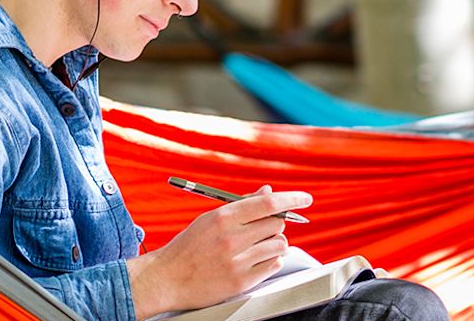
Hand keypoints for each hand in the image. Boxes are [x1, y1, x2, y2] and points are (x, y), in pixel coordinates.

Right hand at [127, 185, 312, 318]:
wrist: (167, 279)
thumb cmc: (189, 247)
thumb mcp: (210, 219)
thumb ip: (241, 205)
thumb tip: (268, 192)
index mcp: (223, 218)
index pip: (269, 204)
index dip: (292, 199)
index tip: (306, 199)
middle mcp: (232, 239)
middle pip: (277, 224)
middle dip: (276, 224)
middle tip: (263, 229)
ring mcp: (237, 262)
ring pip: (279, 245)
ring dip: (273, 244)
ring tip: (256, 247)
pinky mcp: (241, 282)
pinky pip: (274, 265)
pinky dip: (270, 261)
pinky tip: (255, 261)